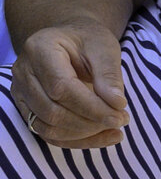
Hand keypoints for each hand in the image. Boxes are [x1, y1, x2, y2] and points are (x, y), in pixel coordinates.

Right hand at [11, 18, 130, 148]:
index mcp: (40, 49)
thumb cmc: (87, 38)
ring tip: (115, 129)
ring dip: (83, 134)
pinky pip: (48, 134)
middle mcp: (23, 73)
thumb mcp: (104, 46)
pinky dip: (76, 140)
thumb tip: (117, 105)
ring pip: (47, 127)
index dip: (91, 105)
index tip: (120, 112)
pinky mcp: (26, 110)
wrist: (70, 38)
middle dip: (89, 122)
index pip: (62, 88)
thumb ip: (108, 74)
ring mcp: (20, 94)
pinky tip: (102, 137)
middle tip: (121, 120)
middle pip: (52, 111)